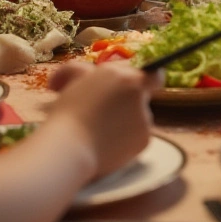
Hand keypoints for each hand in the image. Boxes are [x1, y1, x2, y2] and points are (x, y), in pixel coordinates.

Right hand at [45, 61, 162, 177]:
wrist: (69, 148)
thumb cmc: (67, 113)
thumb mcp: (74, 80)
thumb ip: (89, 73)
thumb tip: (87, 73)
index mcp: (124, 77)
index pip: (154, 75)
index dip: (147, 81)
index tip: (133, 88)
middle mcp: (139, 96)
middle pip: (140, 98)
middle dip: (126, 104)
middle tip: (103, 113)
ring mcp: (145, 119)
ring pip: (138, 118)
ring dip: (124, 122)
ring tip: (100, 132)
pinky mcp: (145, 140)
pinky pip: (137, 136)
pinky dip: (125, 140)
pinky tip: (106, 144)